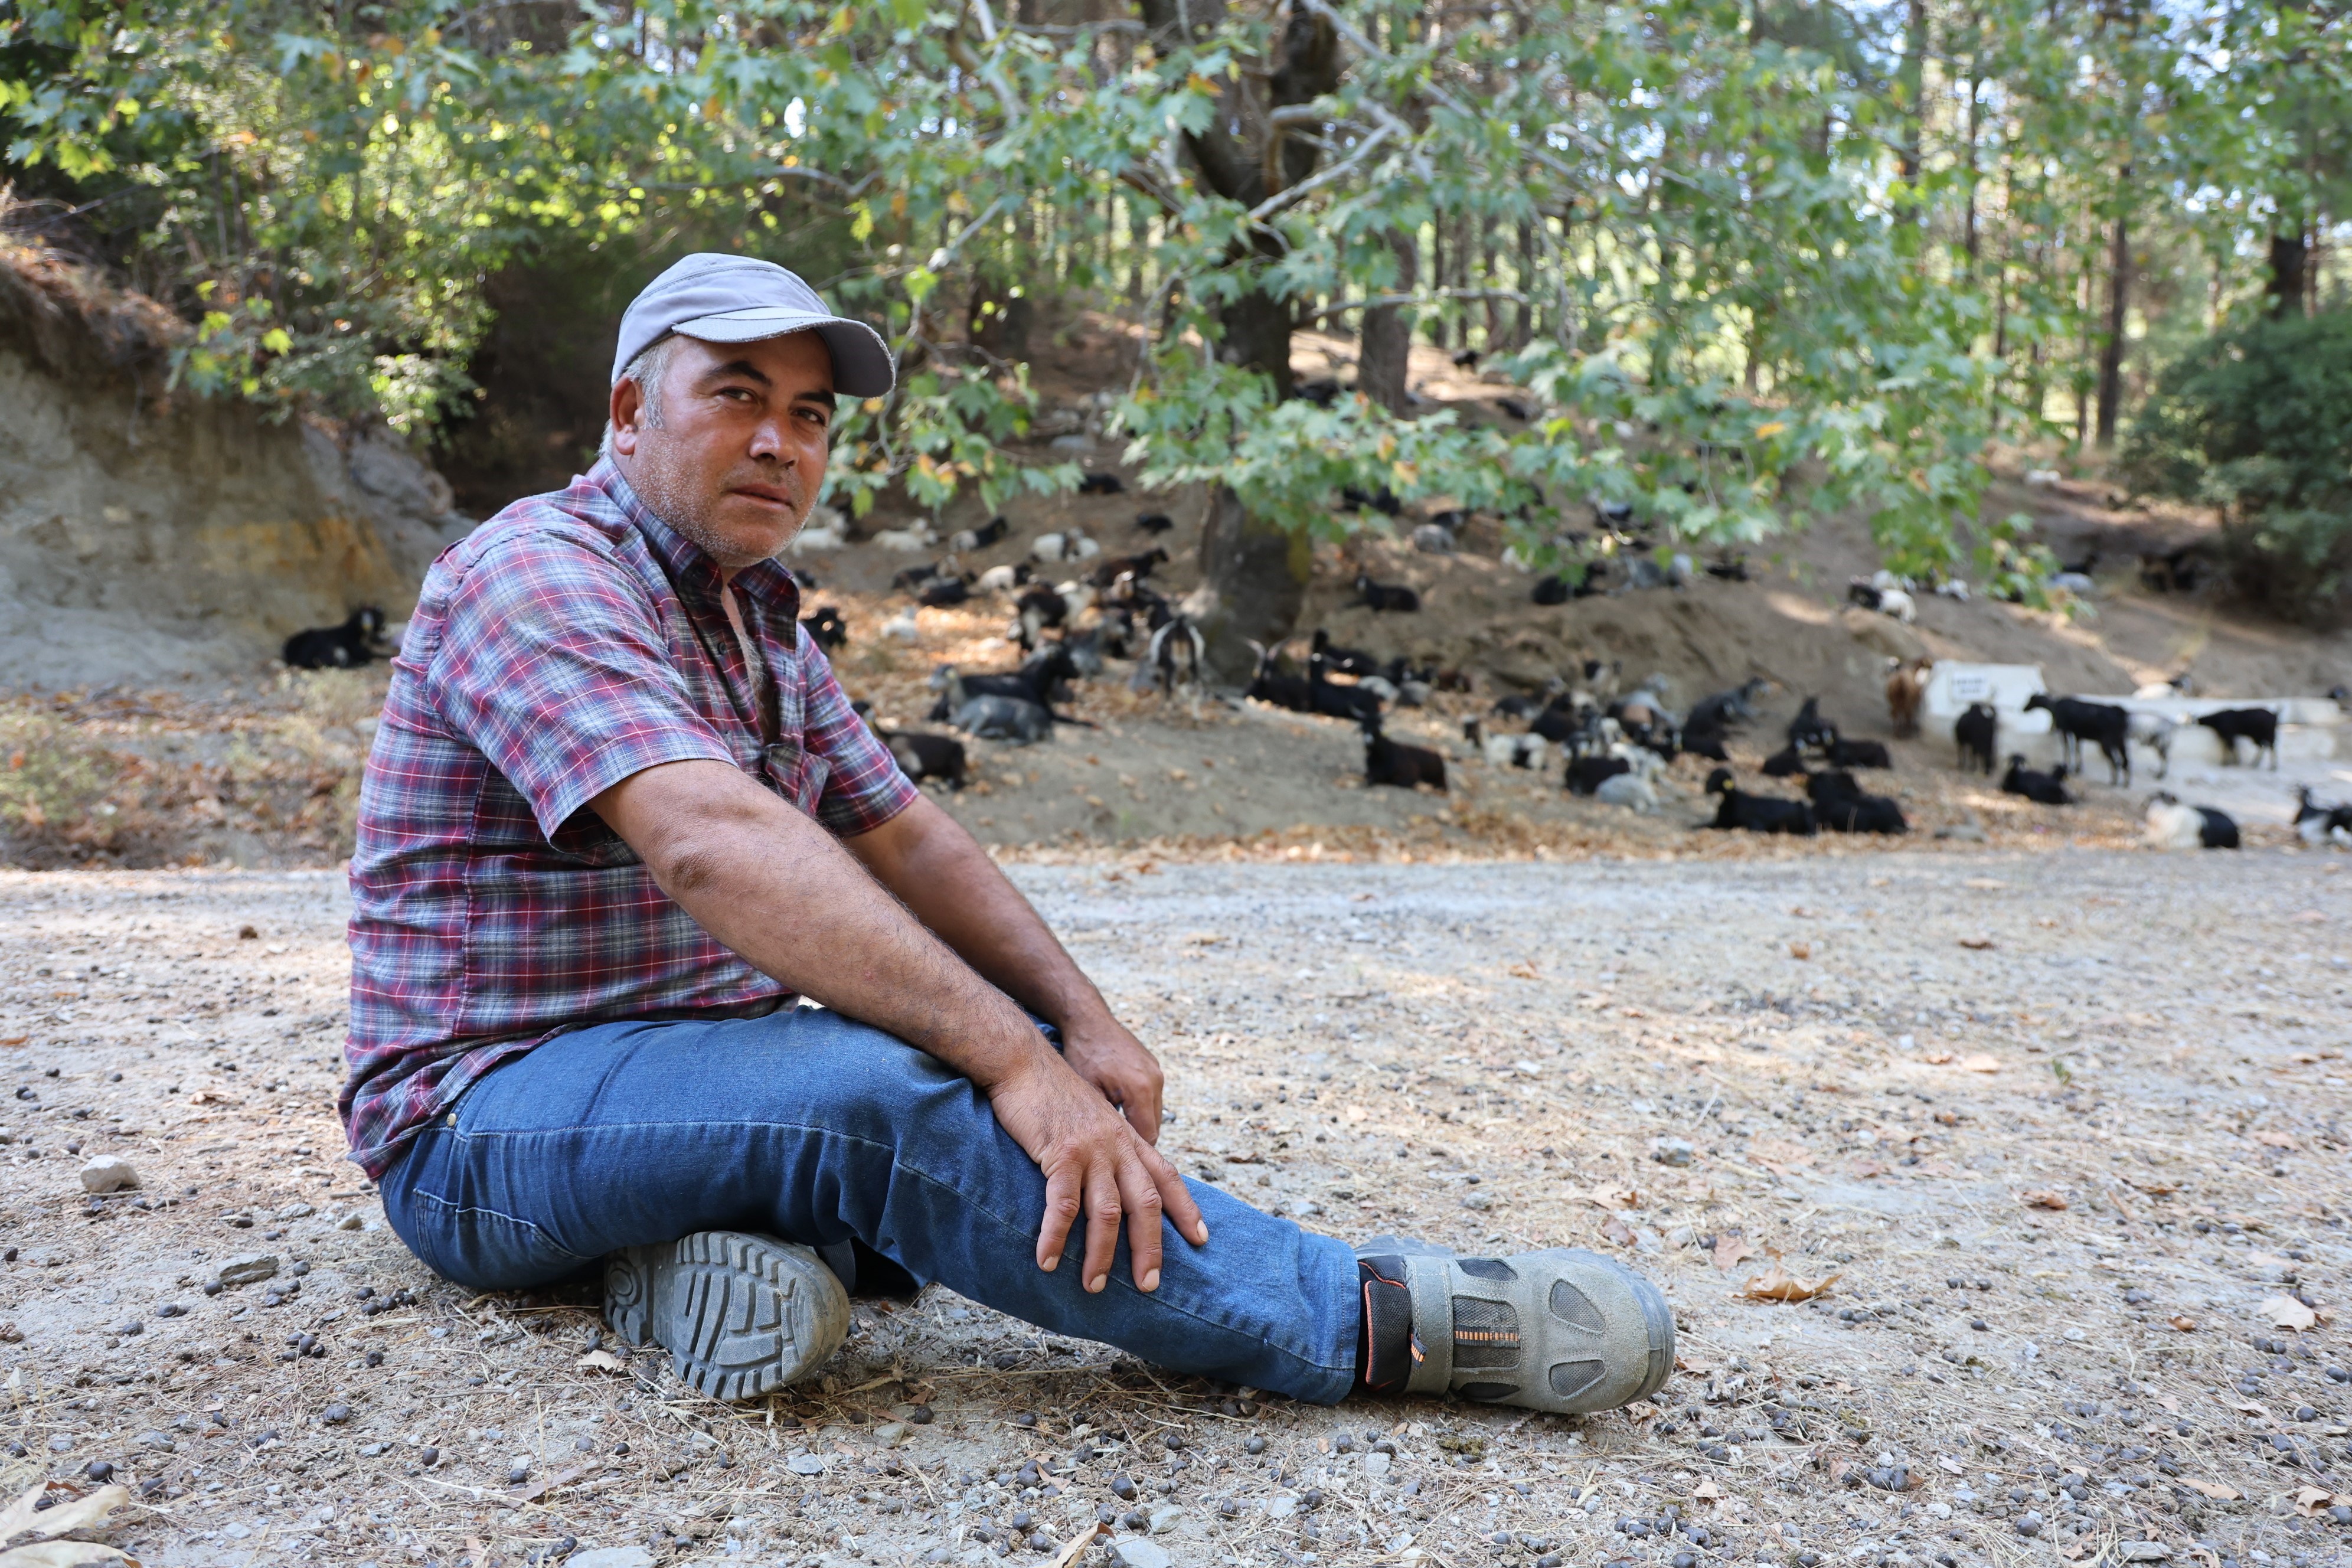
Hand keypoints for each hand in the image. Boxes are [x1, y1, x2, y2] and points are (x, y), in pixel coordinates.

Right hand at [983, 1045, 1207, 1293]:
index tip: (1201, 1240)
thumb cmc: (1054, 1094)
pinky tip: (1047, 1261)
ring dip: (1101, 1255)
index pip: (1167, 1177)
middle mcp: (1118, 1145)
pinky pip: (1061, 1205)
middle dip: (1150, 1248)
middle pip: (1146, 1204)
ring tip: (1094, 1286)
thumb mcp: (1095, 1119)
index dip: (1186, 1209)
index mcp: (1128, 1139)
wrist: (1023, 1062)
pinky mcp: (1059, 1152)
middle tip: (1149, 1285)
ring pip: (1106, 1213)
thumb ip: (1110, 1149)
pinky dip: (1055, 1237)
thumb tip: (1116, 1183)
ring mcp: (1091, 1149)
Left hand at [1060, 1016, 1166, 1142]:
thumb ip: (1105, 1123)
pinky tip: (1118, 1103)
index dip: (1134, 1152)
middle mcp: (1154, 1080)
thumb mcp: (1089, 1092)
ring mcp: (1156, 1071)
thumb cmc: (1083, 1054)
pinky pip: (1151, 1095)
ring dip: (1138, 1121)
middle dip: (1137, 1139)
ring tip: (1114, 1124)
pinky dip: (1139, 1105)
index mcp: (1140, 1090)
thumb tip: (1110, 1151)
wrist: (1089, 1021)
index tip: (1118, 1159)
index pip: (1149, 1136)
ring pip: (1154, 1112)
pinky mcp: (1153, 1065)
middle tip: (1114, 1147)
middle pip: (1155, 1126)